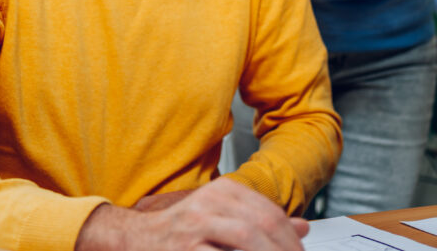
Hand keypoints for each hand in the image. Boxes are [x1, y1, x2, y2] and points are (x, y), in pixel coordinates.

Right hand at [76, 178, 308, 250]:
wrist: (135, 240)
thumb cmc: (181, 233)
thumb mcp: (223, 218)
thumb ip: (260, 221)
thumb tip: (301, 227)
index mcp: (222, 191)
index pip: (269, 212)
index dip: (290, 238)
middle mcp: (210, 202)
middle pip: (262, 224)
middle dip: (285, 248)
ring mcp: (196, 225)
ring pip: (246, 238)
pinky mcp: (185, 248)